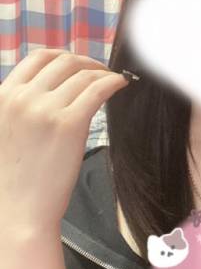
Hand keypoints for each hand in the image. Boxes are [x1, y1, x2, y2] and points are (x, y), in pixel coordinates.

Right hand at [0, 48, 129, 240]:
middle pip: (64, 61)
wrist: (17, 211)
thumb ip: (22, 106)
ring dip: (103, 73)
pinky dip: (113, 82)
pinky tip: (121, 84)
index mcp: (3, 95)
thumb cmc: (13, 178)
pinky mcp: (70, 124)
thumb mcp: (4, 130)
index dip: (65, 57)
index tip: (80, 65)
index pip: (38, 57)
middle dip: (87, 63)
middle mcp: (23, 97)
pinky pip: (98, 90)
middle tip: (101, 73)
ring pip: (83, 74)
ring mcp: (46, 109)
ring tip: (113, 81)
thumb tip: (52, 90)